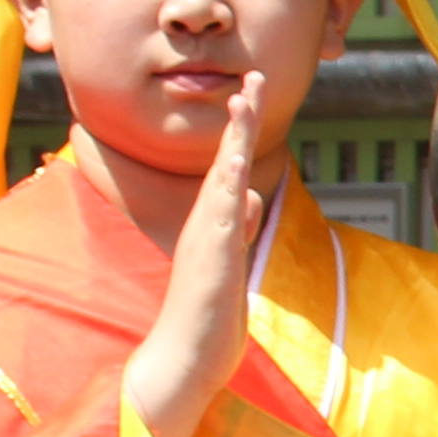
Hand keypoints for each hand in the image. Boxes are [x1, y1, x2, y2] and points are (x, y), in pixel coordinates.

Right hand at [122, 68, 278, 436]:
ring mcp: (207, 240)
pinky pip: (221, 217)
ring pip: (223, 178)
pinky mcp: (212, 262)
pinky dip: (229, 189)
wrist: (183, 359)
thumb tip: (251, 195)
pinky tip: (237, 167)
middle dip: (240, 118)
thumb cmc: (208, 316)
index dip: (240, 131)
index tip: (251, 93)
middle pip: (226, 160)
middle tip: (254, 76)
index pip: (230, 168)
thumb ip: (240, 227)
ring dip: (234, 140)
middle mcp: (206, 224)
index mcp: (213, 224)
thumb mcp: (233, 261)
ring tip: (246, 100)